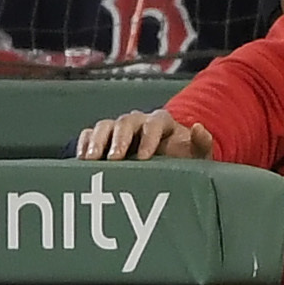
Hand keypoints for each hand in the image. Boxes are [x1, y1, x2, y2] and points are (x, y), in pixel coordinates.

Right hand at [72, 109, 213, 160]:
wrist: (168, 163)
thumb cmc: (183, 159)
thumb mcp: (197, 155)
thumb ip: (202, 142)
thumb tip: (198, 127)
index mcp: (162, 122)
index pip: (155, 124)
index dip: (148, 138)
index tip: (143, 157)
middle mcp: (139, 121)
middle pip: (126, 122)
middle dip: (119, 140)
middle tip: (113, 159)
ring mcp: (119, 129)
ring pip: (105, 126)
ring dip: (97, 141)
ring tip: (92, 159)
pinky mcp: (104, 138)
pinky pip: (89, 134)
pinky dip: (84, 143)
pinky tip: (81, 158)